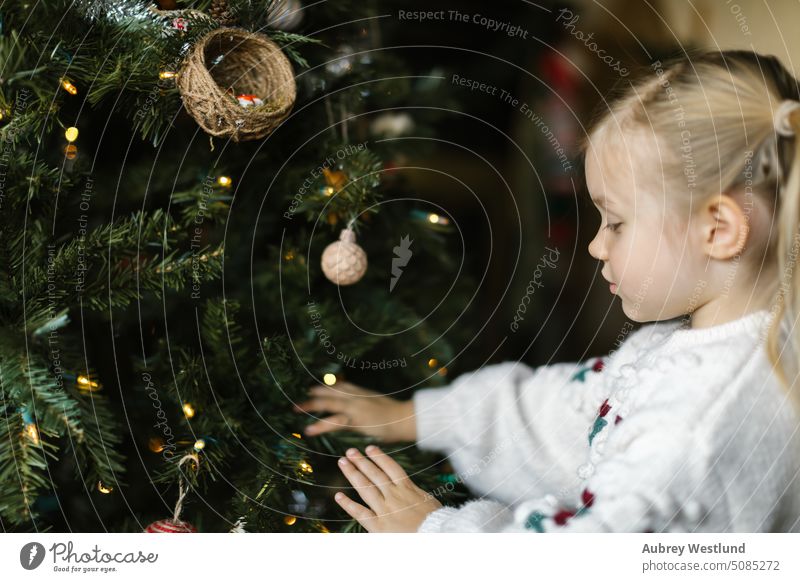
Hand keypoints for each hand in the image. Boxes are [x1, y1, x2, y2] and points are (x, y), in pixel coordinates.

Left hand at [293, 381, 415, 442]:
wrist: (407, 419)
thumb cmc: (398, 416)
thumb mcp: (381, 405)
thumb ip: (370, 405)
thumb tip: (367, 410)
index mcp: (363, 393)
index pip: (342, 386)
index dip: (327, 387)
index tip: (314, 387)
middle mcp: (357, 397)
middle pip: (331, 392)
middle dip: (315, 394)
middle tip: (301, 396)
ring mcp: (355, 408)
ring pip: (329, 404)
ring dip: (311, 405)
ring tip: (296, 408)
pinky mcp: (356, 420)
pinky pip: (334, 422)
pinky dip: (320, 425)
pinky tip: (309, 429)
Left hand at [334, 445, 442, 531]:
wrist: (435, 536)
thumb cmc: (435, 522)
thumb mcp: (427, 501)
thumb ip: (414, 494)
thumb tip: (408, 488)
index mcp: (408, 488)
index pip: (391, 467)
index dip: (379, 456)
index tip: (369, 448)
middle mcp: (394, 495)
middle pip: (375, 474)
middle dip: (361, 461)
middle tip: (350, 451)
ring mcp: (385, 509)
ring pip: (365, 487)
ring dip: (353, 473)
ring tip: (343, 462)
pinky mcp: (378, 526)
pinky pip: (360, 513)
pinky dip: (348, 504)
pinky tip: (338, 495)